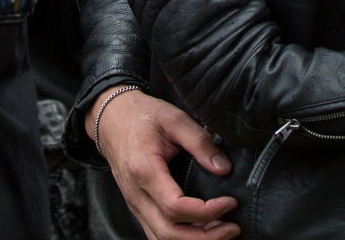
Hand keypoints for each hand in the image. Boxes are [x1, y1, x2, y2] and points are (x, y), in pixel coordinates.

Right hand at [90, 88, 239, 239]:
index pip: (176, 207)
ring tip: (220, 231)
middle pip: (168, 233)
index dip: (206, 212)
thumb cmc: (143, 116)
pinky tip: (201, 230)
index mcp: (144, 170)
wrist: (112, 118)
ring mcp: (134, 203)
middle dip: (204, 237)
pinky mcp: (137, 206)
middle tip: (232, 228)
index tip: (229, 202)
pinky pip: (156, 232)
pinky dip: (180, 238)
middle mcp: (136, 194)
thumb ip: (200, 143)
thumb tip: (223, 168)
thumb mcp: (175, 119)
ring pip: (161, 238)